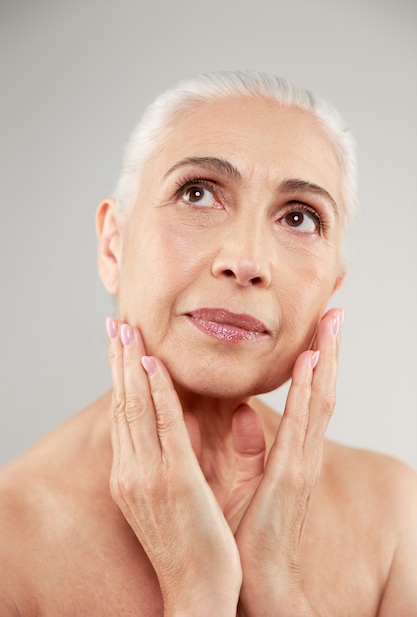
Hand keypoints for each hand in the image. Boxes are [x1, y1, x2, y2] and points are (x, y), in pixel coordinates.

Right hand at [106, 318, 240, 616]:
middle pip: (123, 404)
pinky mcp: (174, 480)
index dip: (121, 378)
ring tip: (127, 330)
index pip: (124, 416)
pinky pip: (164, 426)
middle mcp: (132, 471)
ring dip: (131, 365)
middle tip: (116, 323)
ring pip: (137, 407)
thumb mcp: (180, 495)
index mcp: (133, 475)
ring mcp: (149, 475)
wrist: (197, 595)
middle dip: (118, 361)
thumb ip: (183, 453)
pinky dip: (156, 392)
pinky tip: (152, 365)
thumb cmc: (193, 546)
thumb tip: (192, 418)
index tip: (121, 346)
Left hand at [232, 308, 343, 616]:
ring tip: (331, 323)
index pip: (309, 397)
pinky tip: (311, 363)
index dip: (317, 362)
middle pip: (321, 391)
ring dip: (326, 360)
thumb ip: (247, 447)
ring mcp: (302, 464)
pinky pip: (302, 426)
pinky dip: (309, 392)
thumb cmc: (250, 535)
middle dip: (329, 350)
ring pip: (319, 401)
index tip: (319, 328)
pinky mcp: (291, 477)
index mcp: (293, 454)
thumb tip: (241, 412)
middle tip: (335, 311)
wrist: (257, 583)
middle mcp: (304, 453)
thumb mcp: (246, 483)